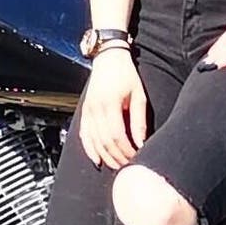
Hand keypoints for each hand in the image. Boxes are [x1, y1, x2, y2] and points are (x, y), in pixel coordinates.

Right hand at [79, 47, 149, 166]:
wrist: (108, 58)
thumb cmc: (126, 74)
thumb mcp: (138, 95)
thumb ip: (139, 121)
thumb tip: (141, 144)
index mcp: (109, 104)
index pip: (117, 136)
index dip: (126, 151)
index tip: (137, 159)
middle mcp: (95, 108)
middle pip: (104, 142)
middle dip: (117, 157)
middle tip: (129, 166)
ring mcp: (87, 110)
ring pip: (93, 142)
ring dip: (105, 157)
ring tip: (117, 165)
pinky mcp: (84, 111)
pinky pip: (84, 135)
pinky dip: (90, 149)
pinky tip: (97, 160)